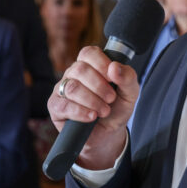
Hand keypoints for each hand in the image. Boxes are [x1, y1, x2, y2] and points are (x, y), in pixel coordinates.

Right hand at [46, 46, 139, 169]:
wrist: (108, 134)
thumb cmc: (116, 109)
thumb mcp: (130, 94)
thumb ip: (128, 78)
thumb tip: (115, 67)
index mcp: (90, 65)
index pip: (88, 53)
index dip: (101, 64)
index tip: (113, 78)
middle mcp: (73, 74)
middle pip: (79, 69)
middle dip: (99, 86)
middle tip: (111, 99)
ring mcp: (62, 89)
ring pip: (72, 88)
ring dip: (92, 100)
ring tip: (104, 111)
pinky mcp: (55, 106)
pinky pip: (63, 105)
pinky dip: (80, 112)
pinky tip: (92, 116)